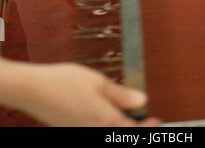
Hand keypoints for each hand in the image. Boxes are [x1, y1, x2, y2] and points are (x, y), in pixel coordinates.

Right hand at [11, 62, 159, 126]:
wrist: (34, 89)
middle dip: (135, 129)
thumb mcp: (98, 82)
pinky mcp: (74, 130)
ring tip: (125, 113)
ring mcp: (83, 132)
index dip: (148, 128)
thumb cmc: (64, 82)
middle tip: (145, 118)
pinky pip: (95, 130)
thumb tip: (142, 100)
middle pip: (121, 135)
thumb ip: (121, 94)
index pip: (133, 132)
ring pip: (109, 134)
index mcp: (105, 120)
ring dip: (120, 127)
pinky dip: (106, 125)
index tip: (157, 121)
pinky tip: (105, 113)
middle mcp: (95, 131)